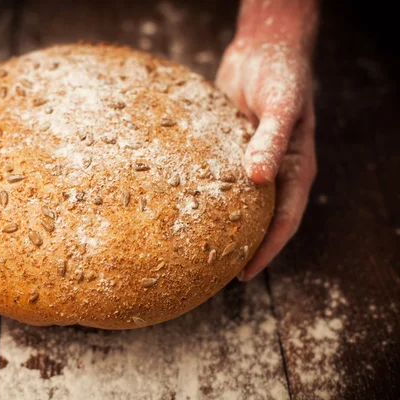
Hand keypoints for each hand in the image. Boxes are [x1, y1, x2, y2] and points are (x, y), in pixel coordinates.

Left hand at [216, 29, 316, 279]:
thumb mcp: (281, 106)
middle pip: (258, 219)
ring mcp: (248, 162)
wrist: (263, 50)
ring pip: (236, 203)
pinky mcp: (227, 150)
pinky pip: (217, 178)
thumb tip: (259, 179)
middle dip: (241, 246)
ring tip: (195, 248)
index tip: (243, 274)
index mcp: (295, 169)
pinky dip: (204, 194)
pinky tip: (181, 206)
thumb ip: (271, 140)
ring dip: (222, 225)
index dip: (266, 250)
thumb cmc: (281, 76)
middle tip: (213, 272)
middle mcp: (272, 172)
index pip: (283, 221)